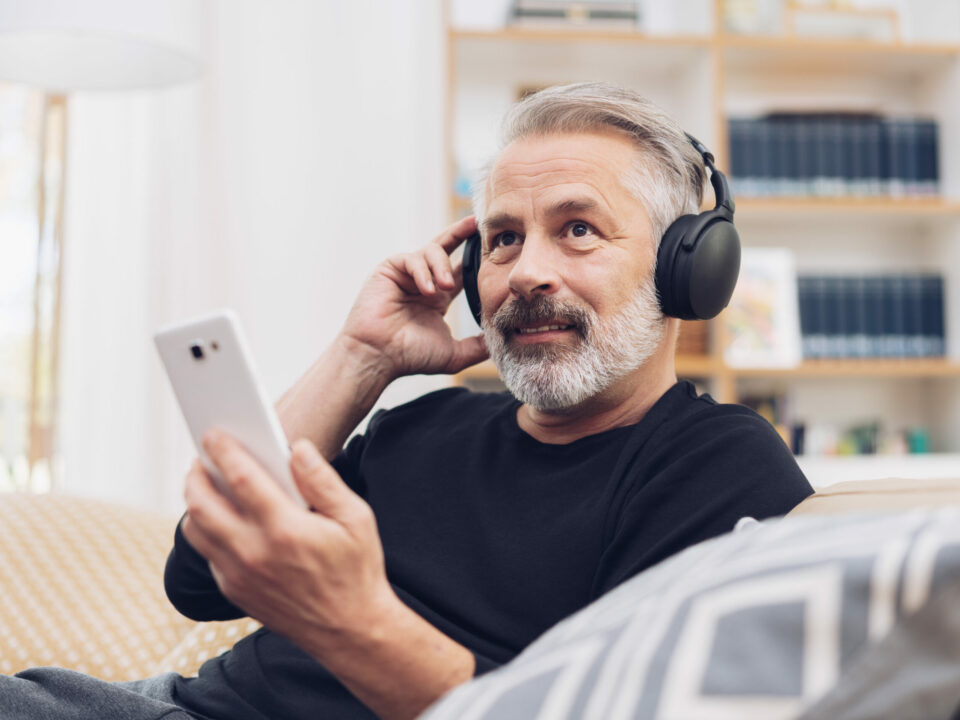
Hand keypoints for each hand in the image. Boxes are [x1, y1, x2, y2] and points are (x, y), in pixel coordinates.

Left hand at [181, 432, 398, 651]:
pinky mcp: (234, 591)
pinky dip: (206, 529)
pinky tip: (222, 517)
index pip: (241, 479)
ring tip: (206, 484)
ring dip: (194, 502)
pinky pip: (207, 553)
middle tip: (202, 457)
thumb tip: (297, 448)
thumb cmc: (356, 570)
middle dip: (196, 474)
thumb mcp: (356, 518)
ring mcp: (239, 576)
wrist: (350, 630)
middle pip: (202, 504)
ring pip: (196, 530)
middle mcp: (254, 553)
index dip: (224, 451)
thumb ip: (323, 480)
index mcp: (285, 530)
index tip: (214, 434)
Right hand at [339, 215, 487, 379]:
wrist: (379, 356)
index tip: (492, 246)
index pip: (459, 269)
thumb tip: (503, 341)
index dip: (474, 256)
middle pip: (444, 247)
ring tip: (444, 287)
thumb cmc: (410, 356)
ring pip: (431, 251)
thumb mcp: (454, 353)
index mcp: (437, 297)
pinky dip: (423, 272)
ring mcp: (406, 274)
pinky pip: (412, 259)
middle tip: (476, 224)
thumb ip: (477, 346)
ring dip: (441, 266)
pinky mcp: (389, 269)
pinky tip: (427, 290)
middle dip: (460, 233)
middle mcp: (423, 281)